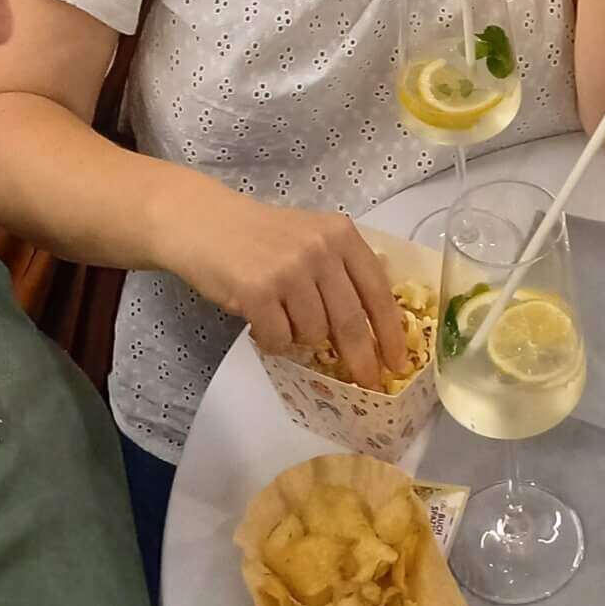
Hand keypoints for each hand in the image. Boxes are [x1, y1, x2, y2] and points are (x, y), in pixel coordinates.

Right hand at [178, 182, 409, 392]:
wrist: (205, 222)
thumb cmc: (261, 235)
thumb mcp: (312, 237)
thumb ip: (340, 272)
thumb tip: (371, 331)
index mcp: (341, 234)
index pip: (378, 290)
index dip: (391, 332)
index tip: (399, 363)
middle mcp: (320, 248)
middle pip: (351, 321)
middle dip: (362, 359)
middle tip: (366, 384)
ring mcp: (290, 269)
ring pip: (314, 335)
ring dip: (301, 339)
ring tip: (282, 317)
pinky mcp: (258, 291)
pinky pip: (279, 340)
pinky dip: (273, 341)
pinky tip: (261, 322)